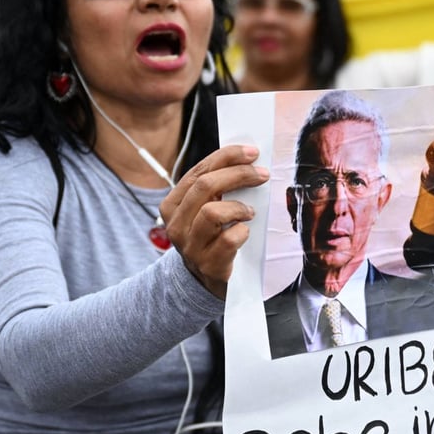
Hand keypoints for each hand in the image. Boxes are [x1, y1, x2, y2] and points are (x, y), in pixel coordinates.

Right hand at [160, 145, 268, 298]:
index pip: (198, 171)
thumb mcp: (205, 210)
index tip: (251, 152)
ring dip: (238, 207)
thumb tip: (244, 158)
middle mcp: (176, 224)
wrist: (205, 281)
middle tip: (261, 174)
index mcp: (172, 205)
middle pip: (205, 186)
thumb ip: (215, 188)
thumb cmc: (210, 237)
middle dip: (238, 174)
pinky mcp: (208, 265)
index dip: (226, 157)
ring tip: (249, 212)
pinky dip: (242, 232)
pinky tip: (245, 233)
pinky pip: (228, 239)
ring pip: (212, 212)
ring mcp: (190, 246)